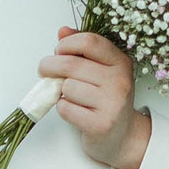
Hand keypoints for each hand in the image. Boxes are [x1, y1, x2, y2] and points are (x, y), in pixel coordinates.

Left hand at [41, 28, 150, 168]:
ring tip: (71, 97)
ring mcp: (112, 103)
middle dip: (50, 67)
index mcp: (120, 62)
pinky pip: (66, 108)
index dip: (66, 44)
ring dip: (60, 92)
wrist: (123, 137)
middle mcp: (119, 81)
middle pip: (71, 65)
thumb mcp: (101, 70)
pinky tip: (75, 111)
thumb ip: (83, 49)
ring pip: (67, 87)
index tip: (58, 51)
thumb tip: (63, 31)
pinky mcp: (100, 125)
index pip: (89, 41)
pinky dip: (63, 109)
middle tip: (45, 72)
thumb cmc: (107, 100)